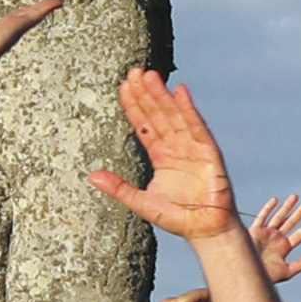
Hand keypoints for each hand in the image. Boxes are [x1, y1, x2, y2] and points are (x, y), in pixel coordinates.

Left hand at [92, 72, 234, 241]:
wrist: (205, 229)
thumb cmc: (176, 217)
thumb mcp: (140, 202)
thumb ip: (118, 188)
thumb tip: (91, 175)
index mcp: (161, 156)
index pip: (144, 125)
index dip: (134, 106)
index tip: (123, 86)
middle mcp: (176, 147)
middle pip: (158, 115)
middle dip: (146, 94)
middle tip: (134, 71)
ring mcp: (193, 147)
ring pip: (174, 116)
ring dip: (162, 96)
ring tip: (150, 76)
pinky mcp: (208, 152)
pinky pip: (196, 127)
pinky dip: (188, 109)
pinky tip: (179, 92)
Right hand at [246, 192, 300, 285]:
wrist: (245, 275)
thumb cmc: (265, 276)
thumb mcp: (287, 271)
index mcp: (285, 247)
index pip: (300, 234)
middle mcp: (276, 239)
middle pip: (291, 222)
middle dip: (300, 212)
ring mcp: (266, 234)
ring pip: (278, 217)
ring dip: (287, 207)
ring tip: (296, 196)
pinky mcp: (254, 232)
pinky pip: (262, 218)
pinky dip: (268, 209)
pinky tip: (275, 200)